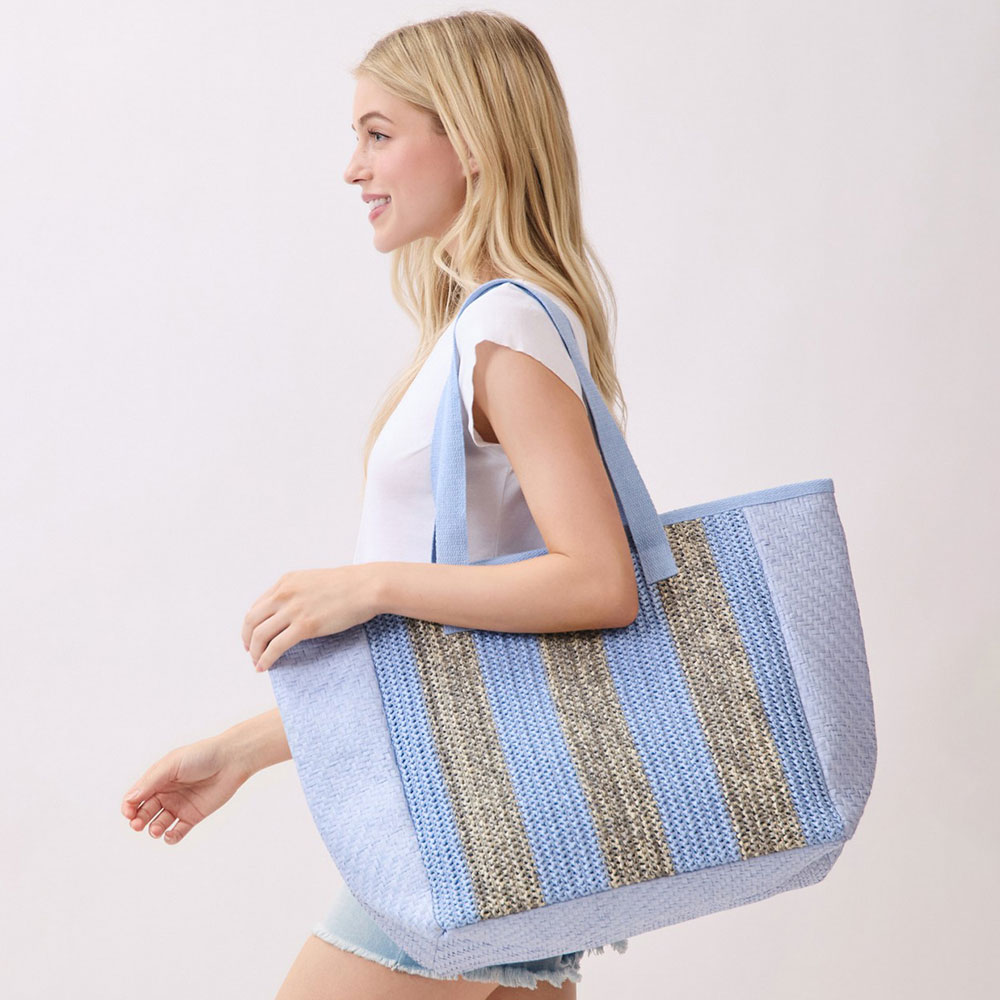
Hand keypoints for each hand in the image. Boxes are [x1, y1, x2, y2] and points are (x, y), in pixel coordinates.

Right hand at [120, 734, 249, 844]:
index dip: (128, 807)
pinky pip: (177, 832)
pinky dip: (170, 837)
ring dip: (153, 830)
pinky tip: (169, 835)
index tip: (129, 813)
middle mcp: (166, 794)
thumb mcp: (172, 764)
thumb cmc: (201, 756)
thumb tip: (130, 800)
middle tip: (138, 825)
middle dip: (138, 821)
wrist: (231, 761)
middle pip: (144, 812)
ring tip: (156, 830)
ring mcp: (179, 806)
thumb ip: (151, 781)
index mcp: (157, 779)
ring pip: (158, 824)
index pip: (135, 797)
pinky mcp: (193, 816)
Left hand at [241, 566, 375, 672]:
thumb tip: (292, 612)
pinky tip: (265, 666)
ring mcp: (293, 609)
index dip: (252, 624)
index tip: (254, 636)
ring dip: (255, 652)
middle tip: (251, 651)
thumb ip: (299, 593)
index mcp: (286, 581)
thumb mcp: (315, 581)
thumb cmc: (349, 585)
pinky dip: (266, 659)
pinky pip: (276, 646)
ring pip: (259, 635)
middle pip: (252, 620)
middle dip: (247, 639)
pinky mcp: (305, 626)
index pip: (257, 605)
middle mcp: (284, 594)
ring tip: (258, 663)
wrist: (367, 586)